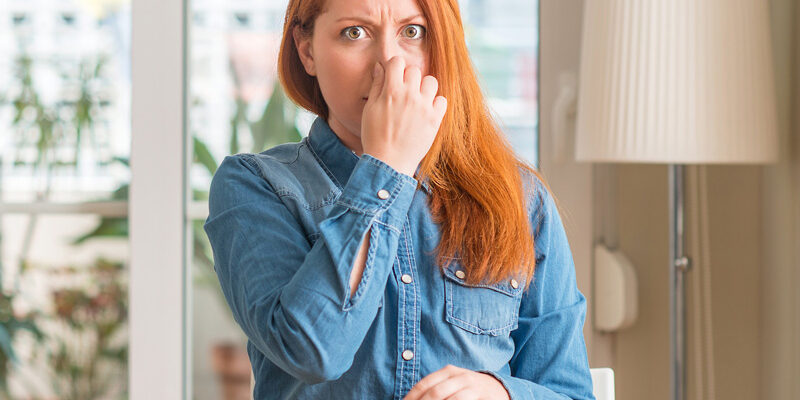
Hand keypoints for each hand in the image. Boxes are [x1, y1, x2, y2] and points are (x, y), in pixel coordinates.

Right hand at [361, 56, 447, 176]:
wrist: (389, 162)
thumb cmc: (375, 136)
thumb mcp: (370, 109)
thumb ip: (376, 85)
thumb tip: (380, 66)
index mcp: (391, 91)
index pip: (397, 62)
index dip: (394, 67)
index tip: (393, 77)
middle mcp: (410, 96)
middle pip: (415, 70)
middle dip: (408, 77)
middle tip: (403, 91)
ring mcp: (424, 107)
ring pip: (431, 82)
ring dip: (424, 87)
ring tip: (417, 99)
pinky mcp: (435, 120)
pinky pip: (442, 100)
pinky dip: (436, 103)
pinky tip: (426, 111)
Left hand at [402, 364, 510, 399]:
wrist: (498, 389)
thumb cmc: (468, 388)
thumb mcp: (452, 383)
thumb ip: (435, 388)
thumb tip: (410, 399)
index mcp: (448, 372)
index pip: (424, 385)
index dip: (412, 397)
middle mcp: (460, 377)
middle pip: (436, 393)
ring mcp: (472, 387)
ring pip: (453, 399)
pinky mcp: (482, 397)